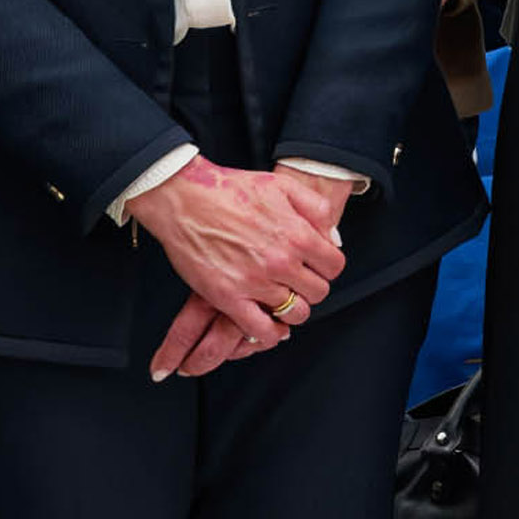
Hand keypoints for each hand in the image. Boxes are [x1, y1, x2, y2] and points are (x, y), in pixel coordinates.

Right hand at [125, 161, 344, 373]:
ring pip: (294, 313)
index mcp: (298, 235)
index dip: (326, 267)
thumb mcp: (284, 185)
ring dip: (292, 309)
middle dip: (311, 287)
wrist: (184, 198)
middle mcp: (280, 262)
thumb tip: (333, 239)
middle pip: (318, 292)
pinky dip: (269, 333)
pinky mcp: (227, 297)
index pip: (334, 266)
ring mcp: (254, 282)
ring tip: (281, 299)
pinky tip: (269, 325)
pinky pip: (259, 329)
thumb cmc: (232, 189)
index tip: (314, 266)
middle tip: (296, 281)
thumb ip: (317, 210)